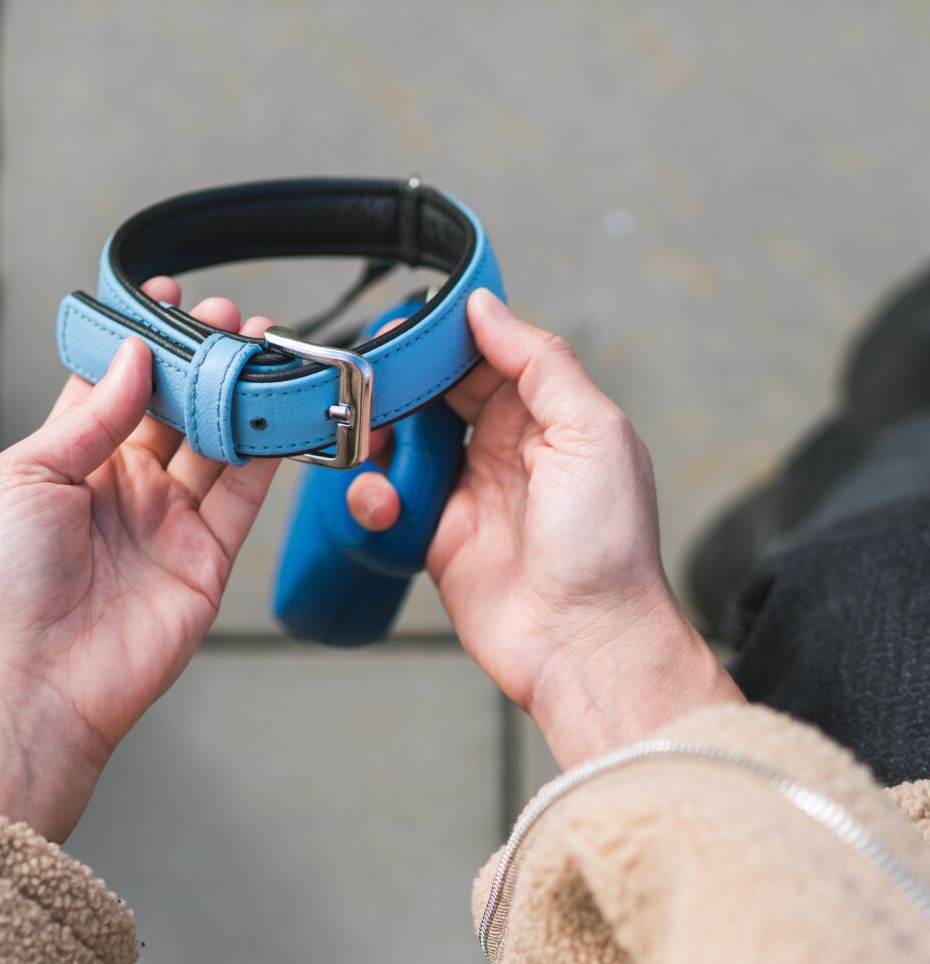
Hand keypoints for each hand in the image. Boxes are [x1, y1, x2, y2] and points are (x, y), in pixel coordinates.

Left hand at [0, 282, 278, 840]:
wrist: (32, 682)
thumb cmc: (2, 586)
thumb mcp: (25, 476)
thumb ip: (90, 416)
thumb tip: (135, 358)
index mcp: (68, 463)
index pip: (112, 386)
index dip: (141, 342)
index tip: (165, 300)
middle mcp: (121, 489)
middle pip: (173, 409)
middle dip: (202, 361)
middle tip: (230, 319)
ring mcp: (166, 524)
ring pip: (215, 444)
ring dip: (240, 397)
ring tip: (264, 347)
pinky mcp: (205, 560)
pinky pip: (243, 495)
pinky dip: (267, 453)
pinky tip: (280, 410)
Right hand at [347, 289, 741, 767]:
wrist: (584, 642)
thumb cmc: (607, 547)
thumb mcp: (592, 432)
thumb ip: (539, 363)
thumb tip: (487, 309)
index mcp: (550, 417)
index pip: (486, 357)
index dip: (443, 340)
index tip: (403, 329)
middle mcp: (507, 451)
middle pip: (436, 396)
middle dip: (401, 386)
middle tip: (368, 384)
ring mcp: (468, 494)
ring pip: (404, 445)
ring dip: (380, 441)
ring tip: (372, 447)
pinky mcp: (436, 539)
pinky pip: (390, 501)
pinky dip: (374, 496)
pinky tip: (385, 504)